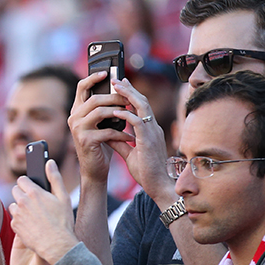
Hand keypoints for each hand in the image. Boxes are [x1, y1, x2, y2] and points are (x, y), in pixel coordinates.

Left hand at [8, 160, 78, 264]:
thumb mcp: (63, 197)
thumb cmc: (63, 221)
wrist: (57, 245)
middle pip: (15, 190)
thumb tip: (49, 162)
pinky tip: (31, 224)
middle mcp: (22, 202)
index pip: (21, 179)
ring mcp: (17, 215)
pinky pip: (14, 219)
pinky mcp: (15, 226)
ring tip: (33, 214)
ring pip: (13, 205)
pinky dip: (20, 220)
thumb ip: (55, 178)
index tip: (32, 186)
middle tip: (34, 201)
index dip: (27, 183)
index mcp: (33, 192)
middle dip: (23, 193)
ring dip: (20, 207)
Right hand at [68, 70, 130, 181]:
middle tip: (130, 99)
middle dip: (115, 97)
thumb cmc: (101, 144)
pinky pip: (107, 130)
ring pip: (100, 111)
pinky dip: (122, 133)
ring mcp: (78, 129)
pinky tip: (130, 137)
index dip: (94, 77)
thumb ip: (103, 107)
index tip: (107, 72)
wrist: (94, 169)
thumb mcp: (101, 123)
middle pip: (95, 98)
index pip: (82, 87)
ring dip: (119, 112)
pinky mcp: (85, 140)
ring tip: (131, 116)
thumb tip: (119, 88)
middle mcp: (74, 117)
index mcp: (77, 111)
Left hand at [104, 77, 172, 200]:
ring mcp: (153, 133)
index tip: (119, 85)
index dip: (131, 95)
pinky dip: (126, 115)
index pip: (141, 107)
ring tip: (115, 86)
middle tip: (115, 79)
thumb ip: (119, 143)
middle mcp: (153, 128)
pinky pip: (138, 123)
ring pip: (142, 107)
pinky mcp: (149, 141)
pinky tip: (115, 112)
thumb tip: (106, 134)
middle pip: (142, 101)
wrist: (157, 186)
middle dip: (129, 89)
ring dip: (128, 95)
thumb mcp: (129, 154)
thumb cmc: (146, 172)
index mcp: (150, 130)